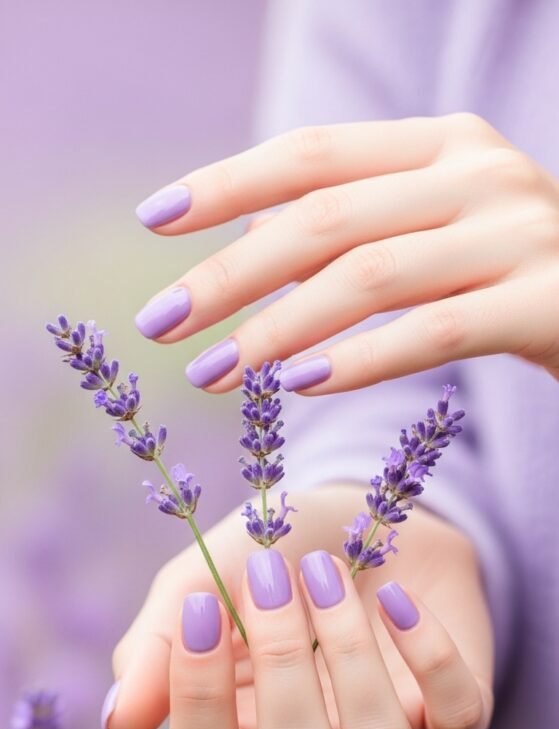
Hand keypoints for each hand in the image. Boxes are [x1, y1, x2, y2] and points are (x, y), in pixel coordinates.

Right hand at [107, 488, 493, 728]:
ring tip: (328, 574)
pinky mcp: (456, 722)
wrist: (362, 519)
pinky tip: (395, 599)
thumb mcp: (200, 584)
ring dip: (350, 651)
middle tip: (272, 576)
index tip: (200, 608)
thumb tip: (119, 726)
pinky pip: (457, 720)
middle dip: (283, 662)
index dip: (199, 700)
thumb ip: (154, 649)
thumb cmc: (271, 561)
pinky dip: (427, 654)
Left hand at [133, 113, 558, 389]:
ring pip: (370, 276)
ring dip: (277, 329)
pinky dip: (360, 360)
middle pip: (325, 217)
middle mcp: (478, 174)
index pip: (313, 153)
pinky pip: (433, 333)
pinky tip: (300, 387)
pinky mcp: (546, 304)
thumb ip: (362, 224)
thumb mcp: (443, 228)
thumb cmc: (519, 274)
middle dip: (230, 273)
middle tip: (161, 323)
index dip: (227, 183)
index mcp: (443, 145)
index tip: (155, 221)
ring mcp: (516, 235)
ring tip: (215, 372)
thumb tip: (252, 245)